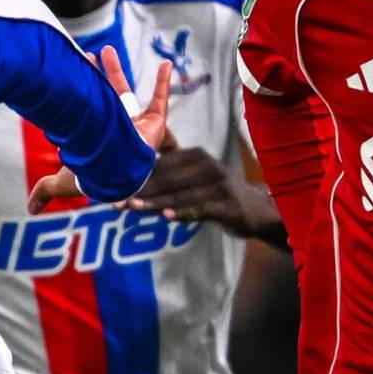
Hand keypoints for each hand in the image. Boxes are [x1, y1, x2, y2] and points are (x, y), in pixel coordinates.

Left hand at [26, 47, 171, 212]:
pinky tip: (166, 62)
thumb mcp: (62, 182)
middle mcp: (117, 130)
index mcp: (99, 140)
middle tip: (88, 56)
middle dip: (98, 77)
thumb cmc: (91, 177)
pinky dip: (165, 82)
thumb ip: (45, 191)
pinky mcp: (154, 125)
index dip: (81, 98)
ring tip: (107, 49)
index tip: (70, 78)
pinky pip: (162, 100)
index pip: (88, 116)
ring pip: (126, 93)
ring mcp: (136, 127)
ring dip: (116, 71)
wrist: (115, 173)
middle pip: (105, 98)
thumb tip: (29, 209)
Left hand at [125, 141, 284, 240]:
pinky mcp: (228, 205)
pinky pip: (200, 209)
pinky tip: (166, 217)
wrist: (256, 210)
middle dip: (142, 192)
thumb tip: (136, 183)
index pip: (162, 166)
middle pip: (168, 180)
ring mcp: (219, 185)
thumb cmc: (218, 195)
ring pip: (180, 195)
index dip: (139, 178)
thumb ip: (171, 179)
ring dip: (154, 203)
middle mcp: (208, 166)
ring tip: (133, 208)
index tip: (116, 189)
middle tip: (118, 202)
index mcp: (196, 156)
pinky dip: (182, 213)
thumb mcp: (196, 180)